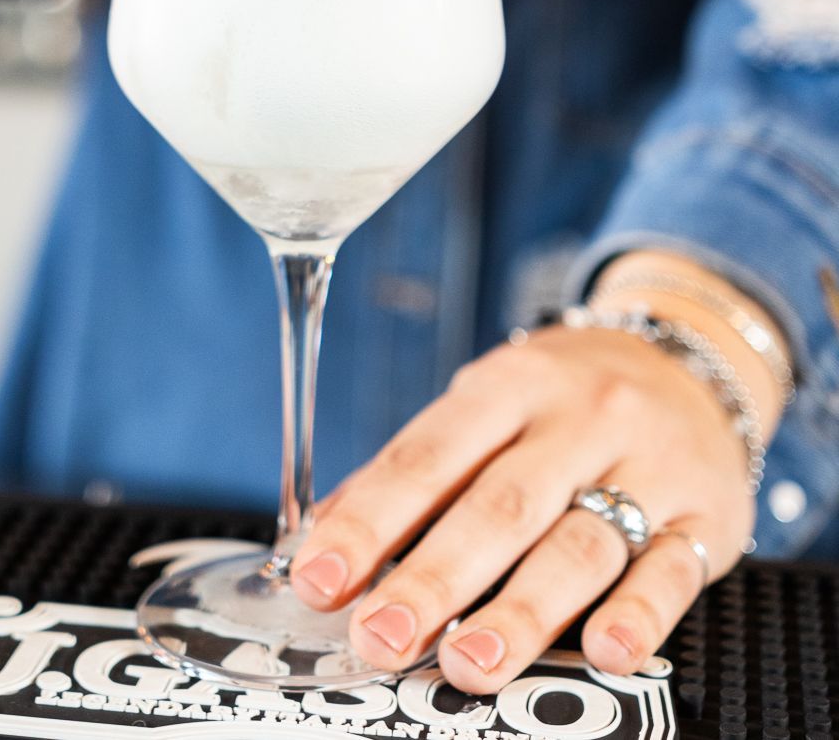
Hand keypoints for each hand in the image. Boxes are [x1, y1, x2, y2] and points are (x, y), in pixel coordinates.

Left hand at [292, 322, 757, 693]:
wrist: (685, 360)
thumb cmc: (563, 400)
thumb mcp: (488, 405)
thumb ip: (416, 471)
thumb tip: (320, 537)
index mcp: (509, 385)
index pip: (427, 456)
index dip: (368, 520)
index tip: (318, 577)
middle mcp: (578, 419)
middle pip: (499, 505)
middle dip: (434, 577)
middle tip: (380, 636)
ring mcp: (647, 465)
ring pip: (580, 543)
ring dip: (523, 610)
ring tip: (469, 663)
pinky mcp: (704, 516)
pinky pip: (671, 569)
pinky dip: (638, 613)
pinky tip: (603, 651)